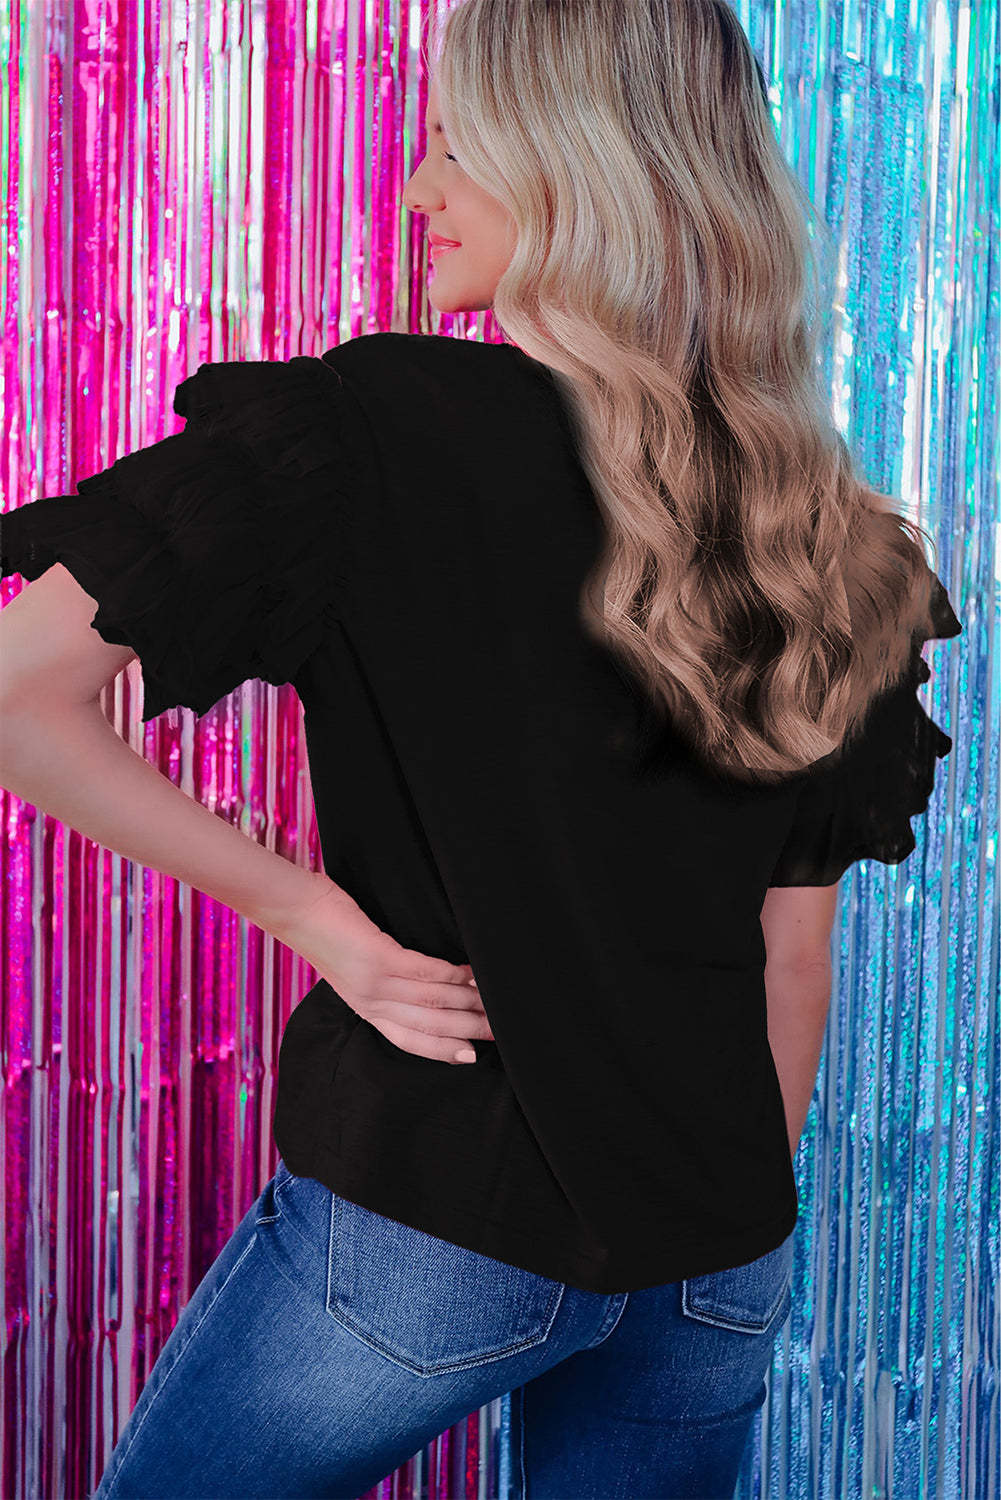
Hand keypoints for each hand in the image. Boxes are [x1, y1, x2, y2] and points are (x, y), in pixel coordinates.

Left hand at [266, 874, 494, 1063]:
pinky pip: (426, 971)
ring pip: (433, 1001)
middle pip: (430, 1025)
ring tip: (496, 1001)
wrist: (293, 908)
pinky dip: (454, 973)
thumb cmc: (328, 929)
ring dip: (469, 1002)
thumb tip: (432, 982)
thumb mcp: (356, 966)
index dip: (444, 1051)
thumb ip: (387, 981)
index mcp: (366, 1008)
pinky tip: (473, 971)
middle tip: (502, 1030)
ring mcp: (374, 982)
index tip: (474, 1056)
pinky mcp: (377, 957)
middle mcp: (370, 1002)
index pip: (411, 1040)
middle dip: (469, 1030)